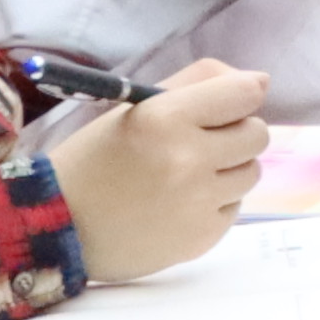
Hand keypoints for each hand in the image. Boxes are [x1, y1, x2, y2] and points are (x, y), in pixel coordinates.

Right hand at [51, 60, 270, 282]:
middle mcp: (187, 159)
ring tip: (186, 175)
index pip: (245, 93)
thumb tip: (261, 81)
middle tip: (201, 142)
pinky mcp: (202, 238)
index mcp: (166, 118)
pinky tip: (178, 204)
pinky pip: (234, 207)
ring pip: (251, 172)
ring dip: (228, 169)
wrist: (58, 226)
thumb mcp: (135, 107)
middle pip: (257, 133)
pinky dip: (214, 203)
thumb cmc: (96, 159)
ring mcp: (198, 203)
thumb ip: (198, 83)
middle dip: (236, 133)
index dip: (238, 97)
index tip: (222, 106)